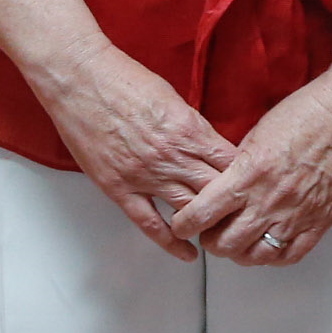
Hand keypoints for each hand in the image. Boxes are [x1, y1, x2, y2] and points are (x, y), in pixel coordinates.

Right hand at [29, 43, 240, 258]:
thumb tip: (209, 147)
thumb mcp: (173, 98)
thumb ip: (193, 127)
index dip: (244, 179)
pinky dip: (171, 242)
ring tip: (221, 236)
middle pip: (216, 192)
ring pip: (189, 211)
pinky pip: (150, 224)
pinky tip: (187, 252)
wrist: (81, 79)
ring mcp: (145, 175)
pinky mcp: (119, 188)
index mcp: (190, 130)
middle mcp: (172, 156)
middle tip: (242, 217)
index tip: (250, 188)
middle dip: (232, 206)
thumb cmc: (123, 80)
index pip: (231, 165)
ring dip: (207, 225)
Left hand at [167, 43, 331, 266]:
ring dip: (238, 252)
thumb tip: (222, 185)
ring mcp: (296, 214)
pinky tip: (265, 246)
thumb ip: (238, 165)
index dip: (185, 224)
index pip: (202, 214)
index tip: (183, 222)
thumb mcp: (258, 133)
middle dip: (210, 240)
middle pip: (224, 242)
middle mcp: (270, 199)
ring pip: (254, 256)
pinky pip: (289, 256)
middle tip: (209, 232)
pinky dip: (271, 257)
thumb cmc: (309, 112)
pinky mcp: (320, 221)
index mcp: (249, 172)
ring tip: (235, 241)